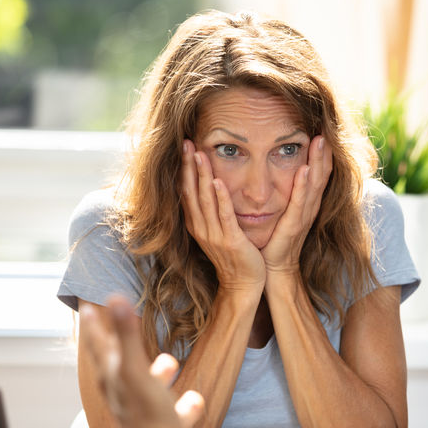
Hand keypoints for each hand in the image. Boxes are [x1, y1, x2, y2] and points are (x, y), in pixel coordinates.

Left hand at [81, 296, 204, 427]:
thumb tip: (115, 298)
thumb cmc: (147, 419)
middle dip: (123, 346)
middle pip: (120, 365)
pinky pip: (175, 411)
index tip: (86, 307)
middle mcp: (124, 396)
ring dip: (159, 374)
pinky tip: (194, 400)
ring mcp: (144, 414)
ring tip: (170, 362)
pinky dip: (184, 404)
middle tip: (123, 326)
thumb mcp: (136, 373)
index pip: (98, 346)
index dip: (93, 326)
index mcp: (113, 380)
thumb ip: (128, 337)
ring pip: (148, 388)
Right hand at [180, 140, 265, 294]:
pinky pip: (224, 216)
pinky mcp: (231, 241)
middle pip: (191, 192)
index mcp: (197, 225)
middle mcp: (201, 228)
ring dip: (202, 176)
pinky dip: (220, 198)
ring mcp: (215, 235)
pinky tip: (218, 182)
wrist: (243, 285)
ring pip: (205, 200)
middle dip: (188, 166)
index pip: (186, 192)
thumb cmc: (234, 258)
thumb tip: (209, 189)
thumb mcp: (217, 232)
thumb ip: (212, 213)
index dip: (184, 169)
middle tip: (186, 142)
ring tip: (199, 154)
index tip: (184, 147)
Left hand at [261, 136, 331, 274]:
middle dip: (324, 152)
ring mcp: (304, 216)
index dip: (322, 153)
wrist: (273, 268)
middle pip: (322, 174)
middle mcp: (309, 207)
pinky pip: (300, 202)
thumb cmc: (275, 240)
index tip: (321, 131)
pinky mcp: (294, 226)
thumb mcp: (283, 211)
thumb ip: (286, 194)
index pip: (318, 173)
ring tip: (320, 141)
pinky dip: (304, 186)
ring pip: (315, 184)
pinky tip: (305, 170)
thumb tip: (282, 172)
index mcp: (307, 202)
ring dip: (318, 162)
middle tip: (326, 128)